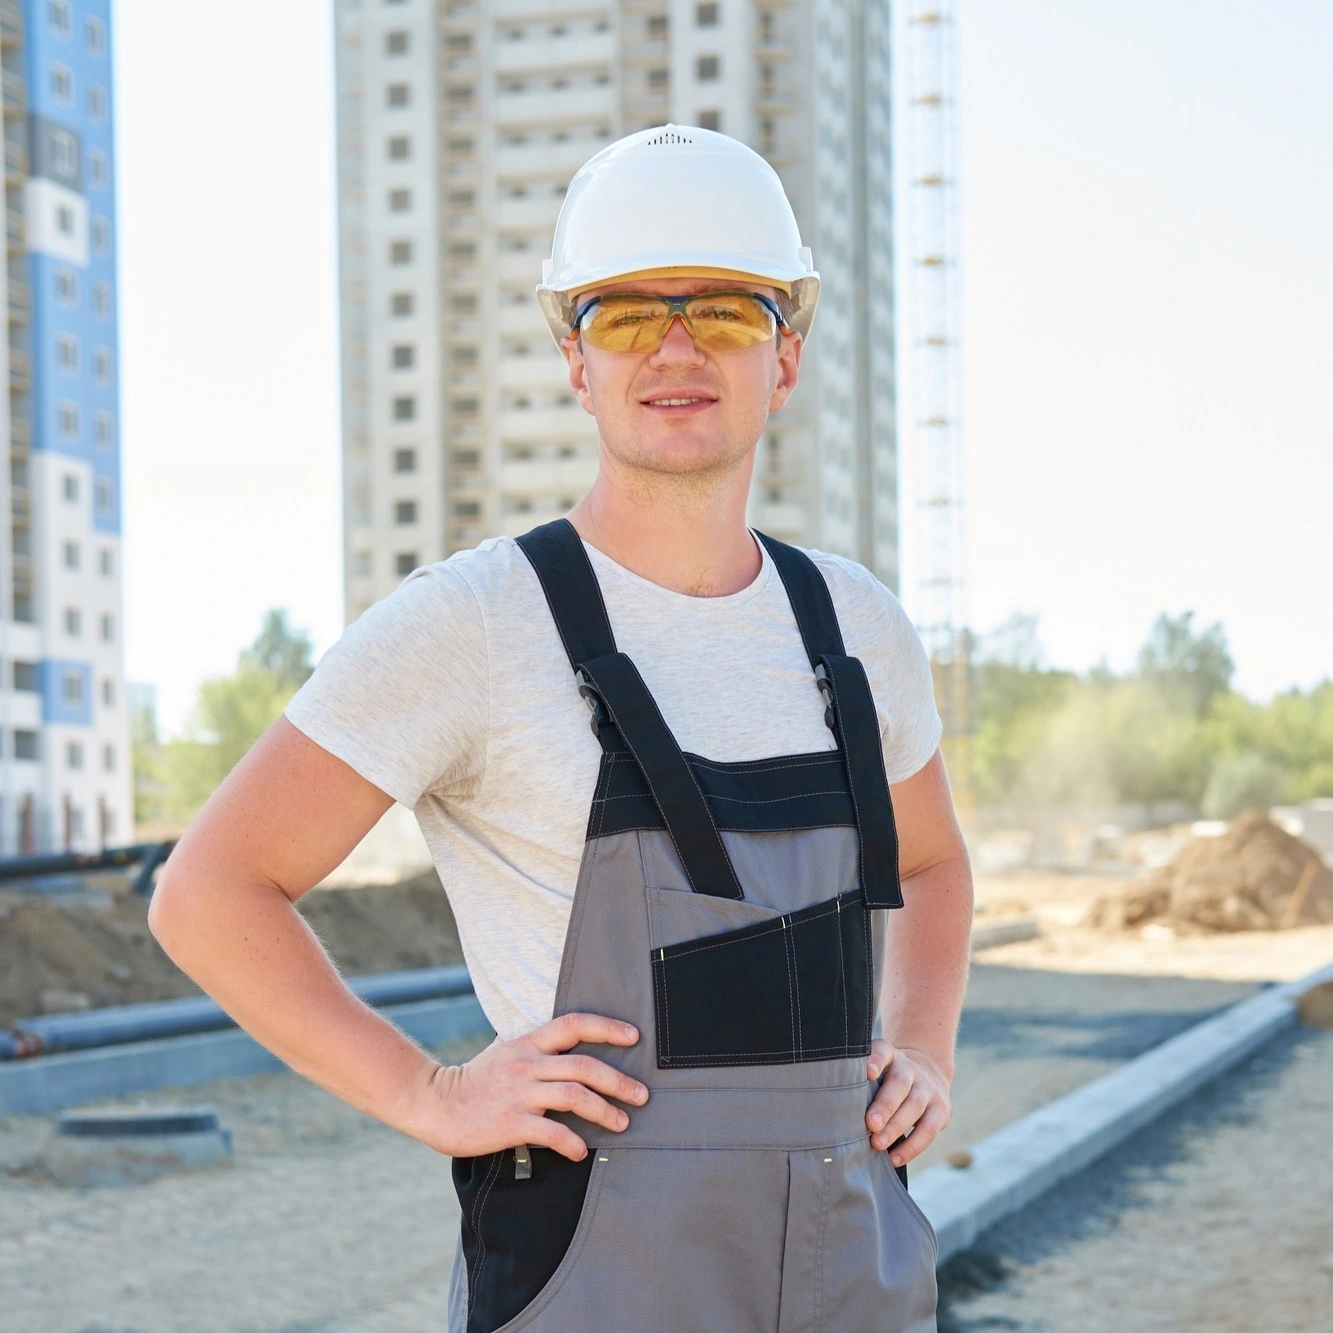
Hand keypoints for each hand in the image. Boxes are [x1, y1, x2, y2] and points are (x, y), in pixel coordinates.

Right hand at [413, 1011, 648, 1161]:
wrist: (435, 1103)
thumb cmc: (476, 1080)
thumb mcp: (506, 1051)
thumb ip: (537, 1048)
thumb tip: (570, 1048)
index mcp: (528, 1042)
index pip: (574, 1024)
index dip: (607, 1027)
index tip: (634, 1036)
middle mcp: (527, 1063)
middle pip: (584, 1065)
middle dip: (619, 1080)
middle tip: (642, 1094)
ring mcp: (519, 1093)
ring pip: (575, 1096)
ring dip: (605, 1111)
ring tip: (622, 1123)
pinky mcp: (511, 1122)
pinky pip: (552, 1132)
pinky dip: (573, 1143)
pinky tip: (581, 1152)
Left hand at [865, 1039, 951, 1166]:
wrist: (928, 1073)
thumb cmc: (887, 1079)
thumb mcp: (876, 1071)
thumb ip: (858, 1081)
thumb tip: (829, 1105)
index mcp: (890, 1055)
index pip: (883, 1051)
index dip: (875, 1060)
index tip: (866, 1072)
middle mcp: (910, 1068)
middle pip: (899, 1084)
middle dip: (884, 1105)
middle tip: (869, 1124)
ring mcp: (928, 1088)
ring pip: (915, 1105)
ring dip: (896, 1127)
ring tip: (877, 1144)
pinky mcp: (942, 1109)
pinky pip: (929, 1129)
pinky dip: (912, 1146)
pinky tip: (894, 1158)